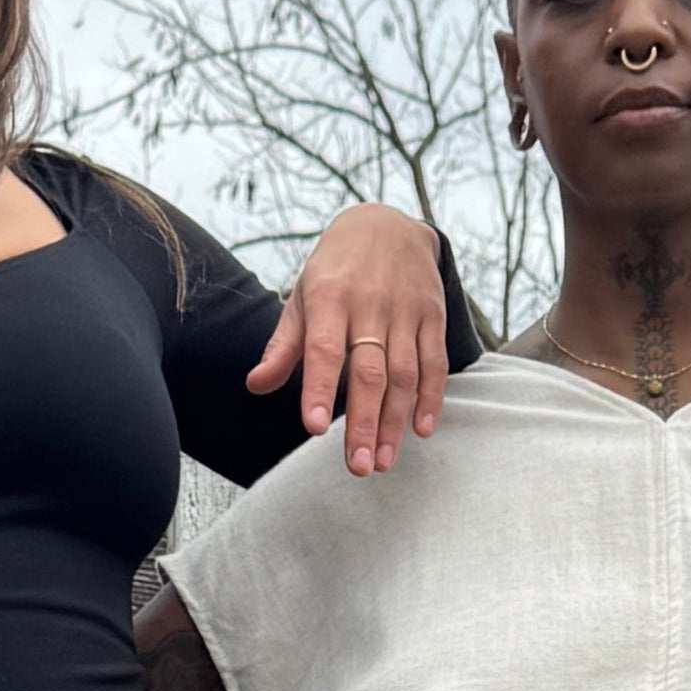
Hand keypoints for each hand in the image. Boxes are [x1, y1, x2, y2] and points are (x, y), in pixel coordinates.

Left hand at [245, 201, 448, 473]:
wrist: (388, 224)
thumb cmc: (335, 271)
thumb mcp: (303, 298)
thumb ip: (283, 345)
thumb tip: (256, 385)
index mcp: (330, 299)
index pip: (323, 350)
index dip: (318, 389)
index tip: (313, 428)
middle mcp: (370, 305)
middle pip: (369, 373)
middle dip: (362, 423)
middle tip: (357, 467)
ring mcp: (406, 311)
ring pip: (404, 374)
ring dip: (394, 421)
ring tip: (383, 461)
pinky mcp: (433, 316)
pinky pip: (435, 362)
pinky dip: (431, 398)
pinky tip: (421, 430)